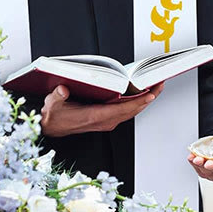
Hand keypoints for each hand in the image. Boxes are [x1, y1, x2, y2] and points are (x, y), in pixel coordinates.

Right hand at [40, 83, 163, 136]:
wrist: (51, 127)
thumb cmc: (54, 116)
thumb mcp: (52, 104)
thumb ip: (57, 97)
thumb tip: (63, 90)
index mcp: (95, 117)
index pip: (121, 109)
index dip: (138, 101)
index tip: (150, 94)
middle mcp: (104, 121)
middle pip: (132, 110)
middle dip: (148, 97)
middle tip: (160, 83)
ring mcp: (107, 121)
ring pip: (132, 111)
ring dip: (145, 100)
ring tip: (156, 86)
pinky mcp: (107, 119)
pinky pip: (127, 111)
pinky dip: (137, 102)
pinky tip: (142, 93)